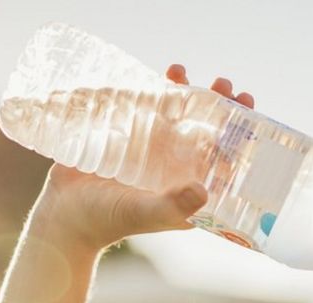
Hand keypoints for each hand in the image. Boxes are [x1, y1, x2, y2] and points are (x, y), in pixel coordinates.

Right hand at [29, 65, 255, 251]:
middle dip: (219, 106)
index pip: (225, 158)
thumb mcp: (144, 213)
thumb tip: (204, 190)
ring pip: (177, 114)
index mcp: (191, 188)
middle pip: (206, 130)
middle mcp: (176, 167)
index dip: (241, 135)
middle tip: (224, 85)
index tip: (249, 111)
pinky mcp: (127, 137)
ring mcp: (152, 150)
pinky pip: (147, 108)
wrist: (63, 215)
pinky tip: (160, 75)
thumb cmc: (107, 221)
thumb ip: (173, 206)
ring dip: (187, 91)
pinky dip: (155, 89)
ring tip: (182, 71)